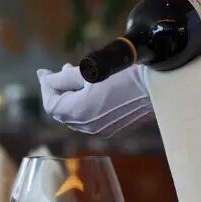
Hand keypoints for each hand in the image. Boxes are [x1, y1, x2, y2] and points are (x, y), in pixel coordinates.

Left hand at [38, 64, 153, 137]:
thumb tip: (47, 79)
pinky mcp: (114, 130)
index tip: (44, 73)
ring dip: (71, 98)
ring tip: (75, 78)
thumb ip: (64, 77)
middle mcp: (88, 126)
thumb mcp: (90, 71)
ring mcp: (102, 131)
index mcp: (80, 112)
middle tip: (57, 74)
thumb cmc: (124, 75)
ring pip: (76, 117)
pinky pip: (91, 120)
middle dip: (58, 92)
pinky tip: (92, 92)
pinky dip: (85, 106)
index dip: (45, 88)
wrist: (155, 87)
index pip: (50, 104)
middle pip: (62, 112)